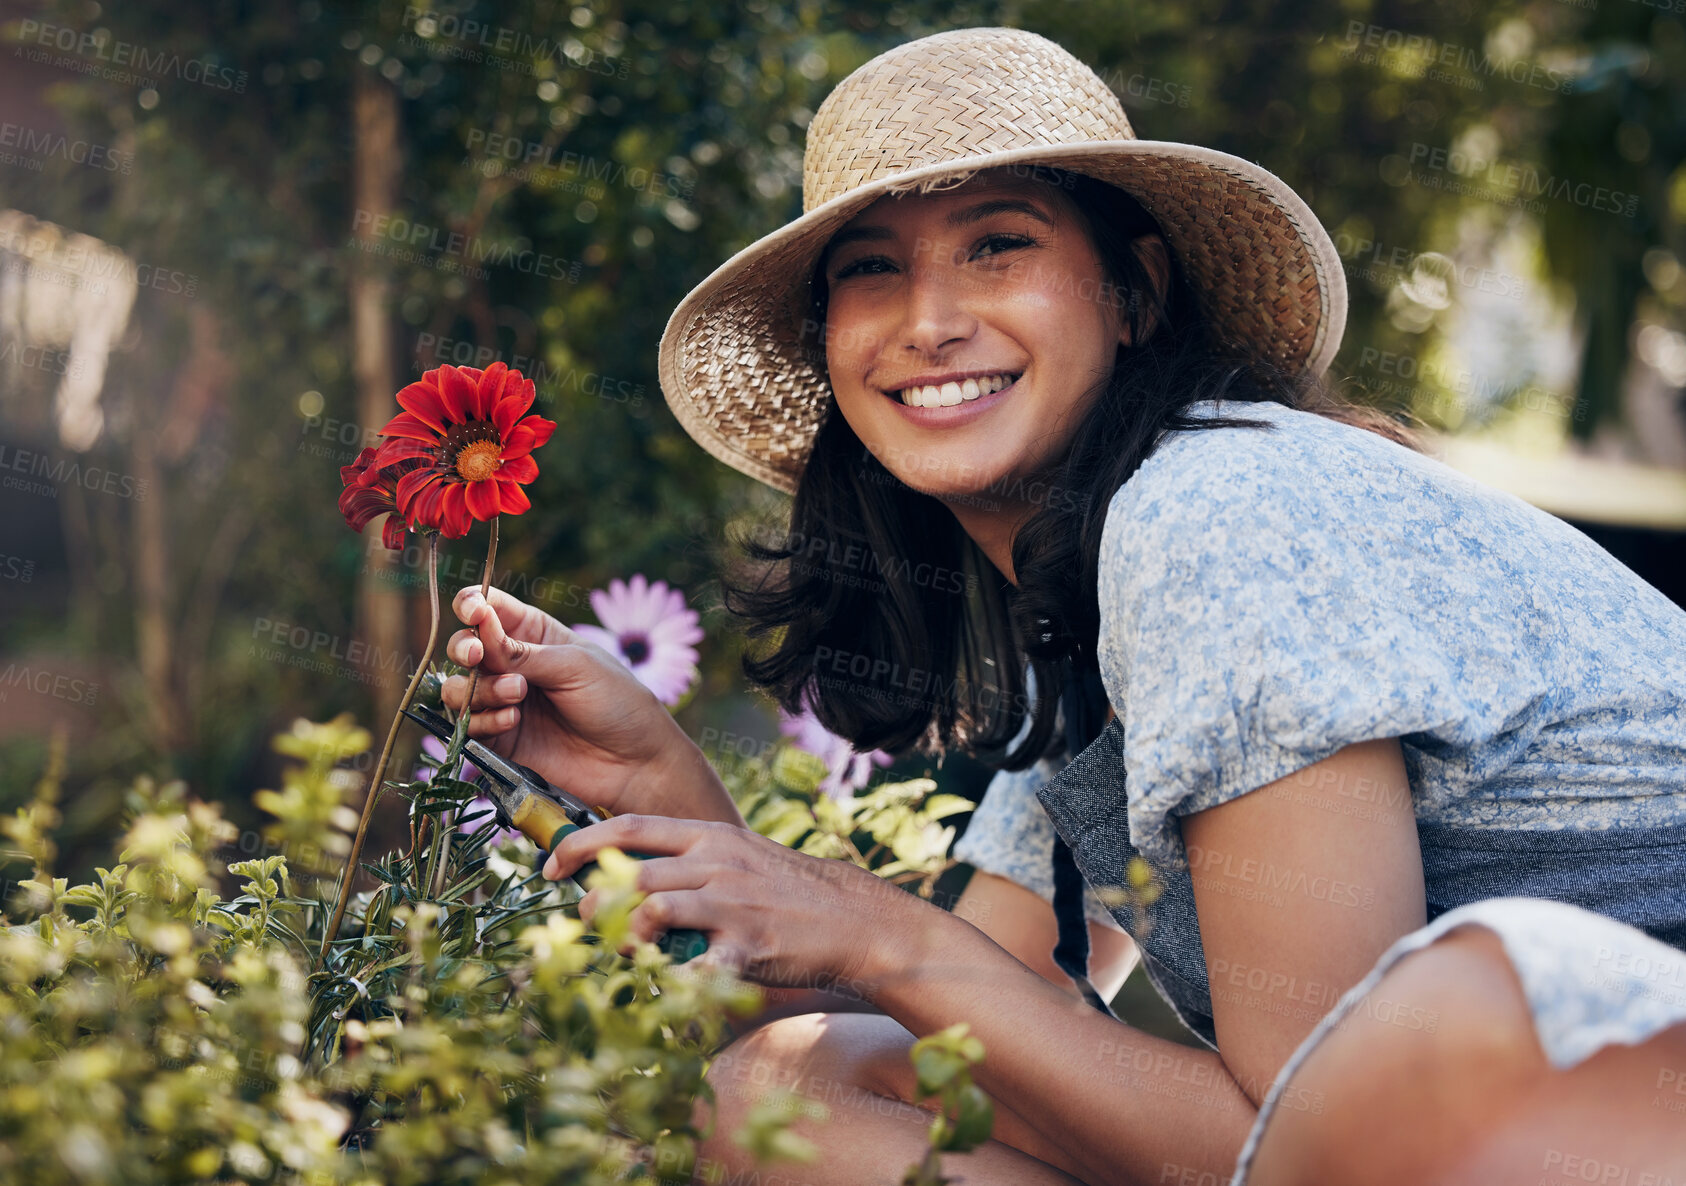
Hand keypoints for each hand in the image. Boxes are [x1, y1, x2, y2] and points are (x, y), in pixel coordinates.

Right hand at [442, 585, 726, 820]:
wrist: (634, 762)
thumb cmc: (616, 702)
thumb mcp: (575, 666)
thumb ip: (523, 652)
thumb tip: (479, 629)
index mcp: (535, 634)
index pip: (489, 608)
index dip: (473, 604)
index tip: (476, 612)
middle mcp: (513, 665)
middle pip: (464, 646)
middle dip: (465, 647)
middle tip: (478, 656)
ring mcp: (504, 702)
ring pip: (458, 687)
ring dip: (479, 688)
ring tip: (518, 695)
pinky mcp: (500, 739)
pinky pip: (468, 725)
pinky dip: (483, 720)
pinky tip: (513, 720)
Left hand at [544, 814, 922, 996]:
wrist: (849, 917)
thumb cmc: (785, 888)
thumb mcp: (737, 854)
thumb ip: (688, 857)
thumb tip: (626, 870)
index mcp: (708, 836)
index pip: (629, 826)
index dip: (582, 844)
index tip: (551, 865)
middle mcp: (715, 863)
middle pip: (632, 874)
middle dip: (594, 903)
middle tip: (584, 924)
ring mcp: (732, 903)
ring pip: (653, 910)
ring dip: (625, 937)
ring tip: (626, 953)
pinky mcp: (747, 945)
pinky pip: (695, 966)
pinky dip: (671, 980)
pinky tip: (667, 986)